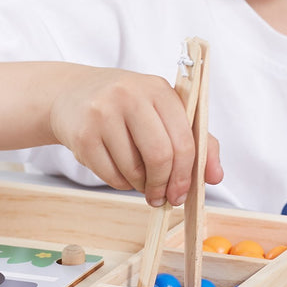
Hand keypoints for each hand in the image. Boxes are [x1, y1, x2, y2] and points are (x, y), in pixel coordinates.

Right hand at [48, 67, 222, 205]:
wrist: (71, 94)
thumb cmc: (125, 106)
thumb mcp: (162, 110)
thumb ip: (197, 140)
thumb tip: (215, 176)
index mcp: (157, 89)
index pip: (183, 140)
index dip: (186, 174)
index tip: (182, 192)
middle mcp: (129, 96)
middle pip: (160, 157)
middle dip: (164, 185)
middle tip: (161, 197)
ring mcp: (102, 114)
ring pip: (134, 170)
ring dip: (140, 185)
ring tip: (138, 177)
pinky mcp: (82, 135)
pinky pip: (110, 176)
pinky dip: (120, 183)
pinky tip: (118, 170)